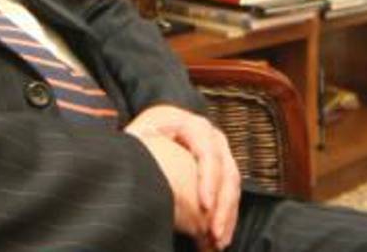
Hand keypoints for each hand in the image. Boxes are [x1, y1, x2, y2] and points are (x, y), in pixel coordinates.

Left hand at [126, 105, 240, 249]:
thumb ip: (142, 147)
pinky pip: (230, 193)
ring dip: (227, 215)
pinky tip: (219, 235)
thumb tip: (134, 167)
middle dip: (222, 205)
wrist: (155, 130)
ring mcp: (220, 152)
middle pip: (226, 170)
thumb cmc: (144, 135)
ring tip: (219, 240)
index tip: (204, 207)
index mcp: (190, 125)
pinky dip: (226, 215)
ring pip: (232, 185)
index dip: (209, 180)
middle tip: (214, 233)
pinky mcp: (222, 168)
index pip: (207, 152)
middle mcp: (211, 136)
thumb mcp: (139, 136)